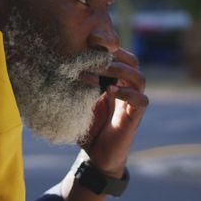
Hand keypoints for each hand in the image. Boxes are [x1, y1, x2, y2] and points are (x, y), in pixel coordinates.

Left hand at [81, 48, 148, 177]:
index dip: (109, 48)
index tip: (90, 42)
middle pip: (133, 62)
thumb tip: (59, 67)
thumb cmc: (87, 128)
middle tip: (98, 55)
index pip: (119, 57)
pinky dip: (127, 93)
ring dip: (121, 71)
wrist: (97, 157)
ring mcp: (133, 103)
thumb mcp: (78, 103)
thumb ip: (75, 87)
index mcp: (114, 82)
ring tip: (104, 70)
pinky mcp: (135, 117)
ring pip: (139, 78)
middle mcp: (126, 89)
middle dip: (117, 55)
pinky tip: (111, 92)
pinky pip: (141, 100)